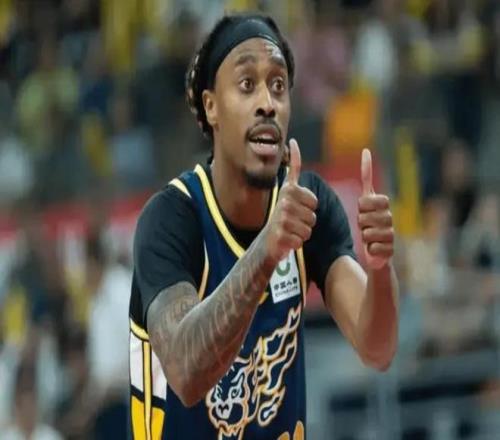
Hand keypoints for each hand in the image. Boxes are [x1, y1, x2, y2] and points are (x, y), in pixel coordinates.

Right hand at [263, 139, 317, 262]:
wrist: (267, 238)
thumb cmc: (283, 214)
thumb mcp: (288, 190)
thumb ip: (293, 169)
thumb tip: (293, 141)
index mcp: (288, 190)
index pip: (314, 200)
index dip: (309, 207)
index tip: (294, 206)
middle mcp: (284, 202)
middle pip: (314, 216)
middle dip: (307, 221)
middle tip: (293, 221)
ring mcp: (282, 218)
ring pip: (309, 228)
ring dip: (302, 232)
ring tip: (290, 230)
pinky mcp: (280, 234)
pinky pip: (302, 240)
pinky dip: (296, 242)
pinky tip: (286, 239)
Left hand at [358, 149, 393, 269]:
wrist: (376, 252)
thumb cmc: (368, 224)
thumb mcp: (365, 201)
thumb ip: (367, 178)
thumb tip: (366, 151)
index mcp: (384, 205)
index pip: (370, 200)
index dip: (363, 205)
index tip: (363, 208)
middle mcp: (389, 217)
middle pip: (364, 217)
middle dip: (360, 221)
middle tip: (363, 225)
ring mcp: (391, 233)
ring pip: (367, 233)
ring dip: (363, 236)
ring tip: (368, 237)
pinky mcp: (391, 249)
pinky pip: (374, 247)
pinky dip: (370, 248)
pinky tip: (373, 248)